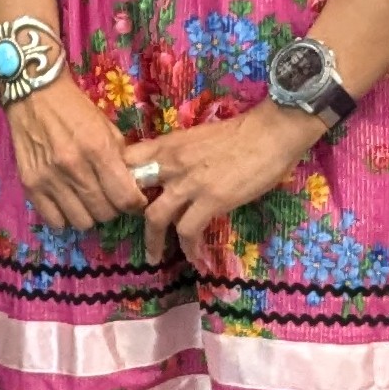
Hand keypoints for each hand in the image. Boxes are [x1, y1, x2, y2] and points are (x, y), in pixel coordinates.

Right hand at [6, 72, 148, 231]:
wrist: (35, 95)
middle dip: (113, 209)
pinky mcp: (30, 185)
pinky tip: (68, 205)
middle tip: (110, 198)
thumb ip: (120, 158)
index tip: (134, 201)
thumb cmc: (75, 109)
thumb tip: (133, 187)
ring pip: (82, 222)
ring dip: (90, 215)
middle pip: (104, 213)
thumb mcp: (106, 127)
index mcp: (98, 149)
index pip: (125, 197)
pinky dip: (65, 218)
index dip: (134, 204)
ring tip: (88, 201)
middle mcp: (74, 168)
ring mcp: (50, 179)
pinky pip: (55, 221)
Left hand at [126, 99, 324, 267]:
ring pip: (155, 217)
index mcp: (168, 144)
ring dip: (153, 241)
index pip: (127, 160)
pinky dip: (189, 247)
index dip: (118, 179)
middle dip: (127, 213)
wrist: (270, 133)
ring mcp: (190, 183)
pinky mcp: (211, 200)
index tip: (121, 197)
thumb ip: (179, 156)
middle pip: (132, 191)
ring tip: (154, 256)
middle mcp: (171, 163)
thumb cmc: (240, 133)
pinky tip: (194, 256)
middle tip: (131, 230)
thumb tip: (170, 177)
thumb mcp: (197, 138)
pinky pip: (189, 231)